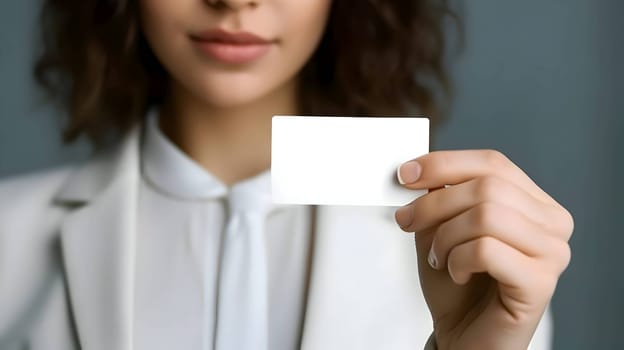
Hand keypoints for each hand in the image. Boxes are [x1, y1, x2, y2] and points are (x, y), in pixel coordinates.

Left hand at [395, 150, 572, 349]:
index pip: (493, 163)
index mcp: (533, 203)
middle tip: (408, 222)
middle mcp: (552, 224)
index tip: (406, 173)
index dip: (445, 163)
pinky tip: (458, 274)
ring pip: (487, 215)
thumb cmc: (457, 287)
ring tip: (440, 257)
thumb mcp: (441, 229)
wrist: (464, 337)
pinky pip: (486, 250)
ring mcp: (552, 253)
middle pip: (488, 186)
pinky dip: (457, 260)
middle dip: (434, 203)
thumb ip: (438, 197)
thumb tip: (419, 169)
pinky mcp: (541, 282)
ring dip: (446, 236)